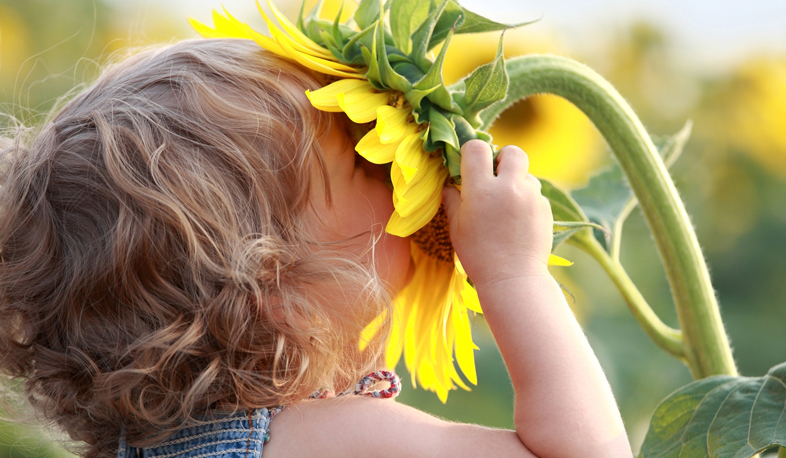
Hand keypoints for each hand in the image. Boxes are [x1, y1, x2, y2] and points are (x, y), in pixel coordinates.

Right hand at [442, 140, 553, 287]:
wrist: (513, 279)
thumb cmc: (478, 255)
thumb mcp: (457, 228)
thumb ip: (452, 201)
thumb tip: (448, 186)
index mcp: (481, 190)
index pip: (477, 149)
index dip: (472, 153)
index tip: (470, 165)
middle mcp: (509, 187)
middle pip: (512, 152)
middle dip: (503, 159)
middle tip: (495, 177)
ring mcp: (531, 197)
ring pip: (526, 174)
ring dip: (517, 182)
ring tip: (507, 206)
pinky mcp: (545, 208)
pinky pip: (535, 194)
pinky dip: (527, 200)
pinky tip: (518, 221)